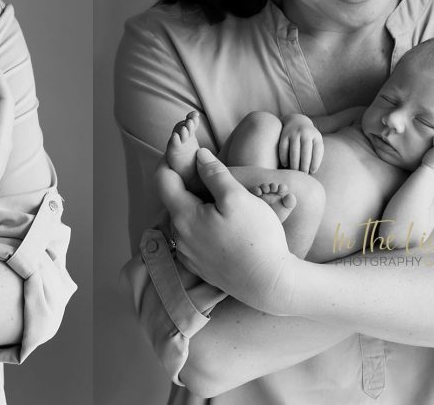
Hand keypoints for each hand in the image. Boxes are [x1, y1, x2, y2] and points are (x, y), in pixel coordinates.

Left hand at [158, 148, 297, 313]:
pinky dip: (202, 224)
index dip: (170, 160)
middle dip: (187, 183)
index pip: (163, 179)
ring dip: (196, 205)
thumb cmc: (256, 238)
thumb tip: (199, 156)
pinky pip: (194, 237)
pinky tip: (223, 223)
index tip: (183, 149)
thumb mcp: (237, 198)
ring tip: (219, 197)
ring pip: (185, 219)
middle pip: (174, 199)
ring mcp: (188, 254)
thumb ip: (214, 174)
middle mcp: (179, 236)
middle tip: (206, 170)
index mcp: (184, 216)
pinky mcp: (200, 266)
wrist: (270, 284)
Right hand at [279, 114, 323, 172]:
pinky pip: (283, 148)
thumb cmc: (309, 137)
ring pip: (294, 151)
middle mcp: (305, 133)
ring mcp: (294, 133)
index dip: (315, 162)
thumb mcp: (316, 141)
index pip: (317, 151)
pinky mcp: (284, 135)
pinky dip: (284, 158)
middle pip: (305, 152)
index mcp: (316, 136)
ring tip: (295, 171)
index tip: (312, 171)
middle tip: (303, 174)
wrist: (297, 120)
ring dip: (294, 163)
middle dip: (304, 165)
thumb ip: (317, 154)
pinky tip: (285, 165)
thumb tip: (312, 171)